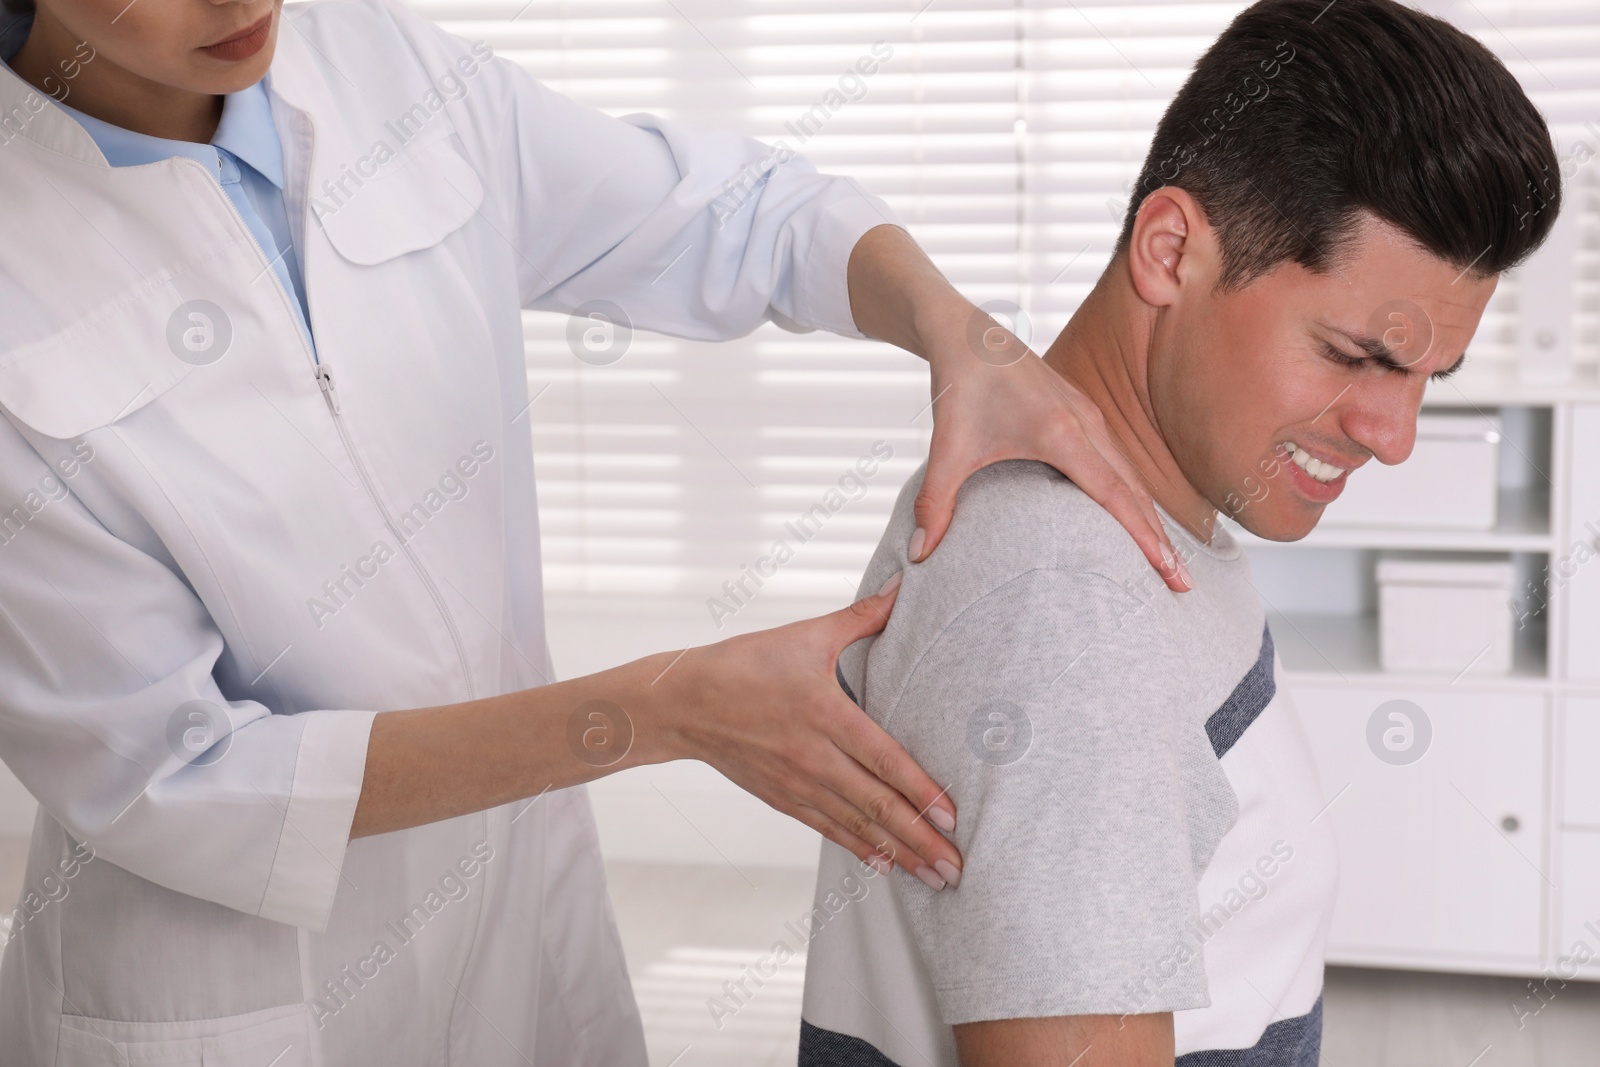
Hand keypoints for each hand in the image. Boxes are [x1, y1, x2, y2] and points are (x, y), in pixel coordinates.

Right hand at [654, 572, 962, 888]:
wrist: (682, 703)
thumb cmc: (744, 664)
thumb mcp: (805, 635)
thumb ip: (860, 617)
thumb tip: (902, 587)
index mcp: (824, 713)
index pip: (883, 759)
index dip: (920, 791)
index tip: (952, 817)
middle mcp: (813, 756)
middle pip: (876, 805)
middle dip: (920, 840)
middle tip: (957, 868)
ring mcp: (797, 783)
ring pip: (857, 825)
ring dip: (899, 854)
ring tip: (934, 879)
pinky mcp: (783, 798)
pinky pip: (829, 829)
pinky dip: (860, 849)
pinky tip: (887, 866)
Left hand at [917, 316, 1189, 590]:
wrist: (965, 333)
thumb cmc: (960, 388)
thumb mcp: (946, 449)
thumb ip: (935, 504)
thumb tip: (917, 557)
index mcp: (1061, 434)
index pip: (1115, 495)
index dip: (1143, 537)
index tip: (1167, 571)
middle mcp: (1086, 424)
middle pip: (1135, 491)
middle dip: (1160, 539)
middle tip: (1181, 585)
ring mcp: (1088, 416)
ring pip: (1131, 475)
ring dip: (1150, 516)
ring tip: (1168, 560)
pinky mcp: (1082, 412)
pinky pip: (1119, 459)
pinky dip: (1134, 492)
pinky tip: (1138, 516)